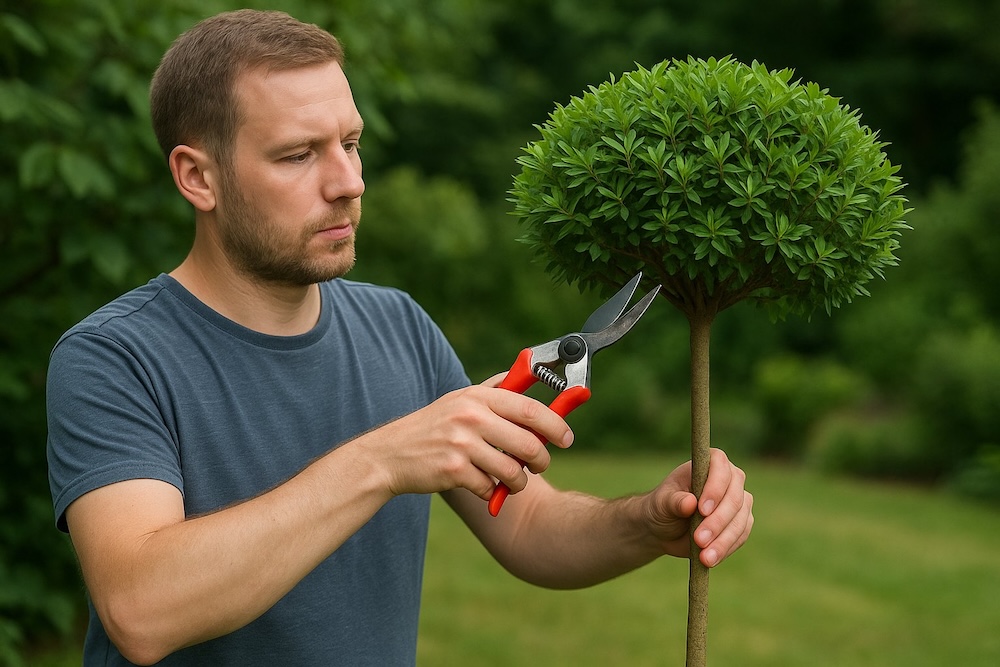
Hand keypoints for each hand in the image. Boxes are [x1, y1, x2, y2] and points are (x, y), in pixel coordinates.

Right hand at [369, 381, 573, 501]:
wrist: (390, 455)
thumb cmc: (431, 427)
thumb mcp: (459, 399)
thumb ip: (493, 390)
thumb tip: (527, 374)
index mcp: (477, 396)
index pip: (529, 408)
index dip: (555, 424)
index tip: (566, 437)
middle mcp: (471, 416)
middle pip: (528, 442)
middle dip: (542, 459)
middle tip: (540, 464)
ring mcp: (462, 444)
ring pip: (513, 470)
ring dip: (519, 481)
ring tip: (513, 481)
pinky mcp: (454, 471)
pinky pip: (490, 487)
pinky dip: (492, 492)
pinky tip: (482, 485)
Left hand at [643, 448, 752, 566]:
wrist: (664, 529)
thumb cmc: (661, 507)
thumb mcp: (661, 503)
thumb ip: (674, 501)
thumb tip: (689, 503)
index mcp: (709, 463)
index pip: (721, 467)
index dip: (715, 488)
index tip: (702, 509)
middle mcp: (729, 479)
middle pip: (735, 498)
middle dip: (717, 521)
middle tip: (699, 539)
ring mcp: (738, 501)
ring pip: (740, 520)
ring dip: (723, 540)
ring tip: (705, 557)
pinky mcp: (741, 523)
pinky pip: (740, 536)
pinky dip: (726, 549)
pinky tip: (710, 559)